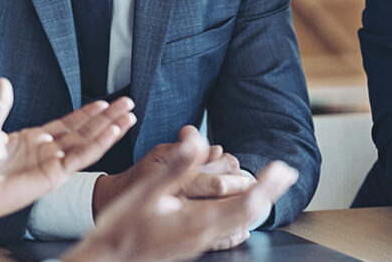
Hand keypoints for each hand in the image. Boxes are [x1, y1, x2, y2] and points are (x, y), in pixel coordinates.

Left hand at [0, 78, 135, 250]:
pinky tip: (114, 132)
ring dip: (110, 129)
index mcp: (35, 140)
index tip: (103, 102)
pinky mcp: (56, 175)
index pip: (68, 123)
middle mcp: (49, 151)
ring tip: (129, 116)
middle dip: (107, 117)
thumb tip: (3, 82)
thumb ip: (0, 104)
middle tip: (127, 103)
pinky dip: (100, 144)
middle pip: (85, 131)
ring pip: (89, 142)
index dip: (86, 113)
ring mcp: (54, 163)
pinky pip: (82, 157)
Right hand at [63, 131, 298, 261]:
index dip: (266, 184)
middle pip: (248, 213)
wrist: (105, 260)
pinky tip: (242, 221)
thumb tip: (197, 141)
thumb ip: (176, 167)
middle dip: (270, 192)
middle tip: (286, 172)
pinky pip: (225, 235)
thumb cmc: (120, 227)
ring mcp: (198, 244)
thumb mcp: (146, 191)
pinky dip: (240, 221)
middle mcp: (203, 236)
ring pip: (239, 224)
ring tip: (270, 188)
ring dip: (257, 204)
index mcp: (196, 221)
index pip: (244, 202)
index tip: (280, 167)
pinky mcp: (190, 246)